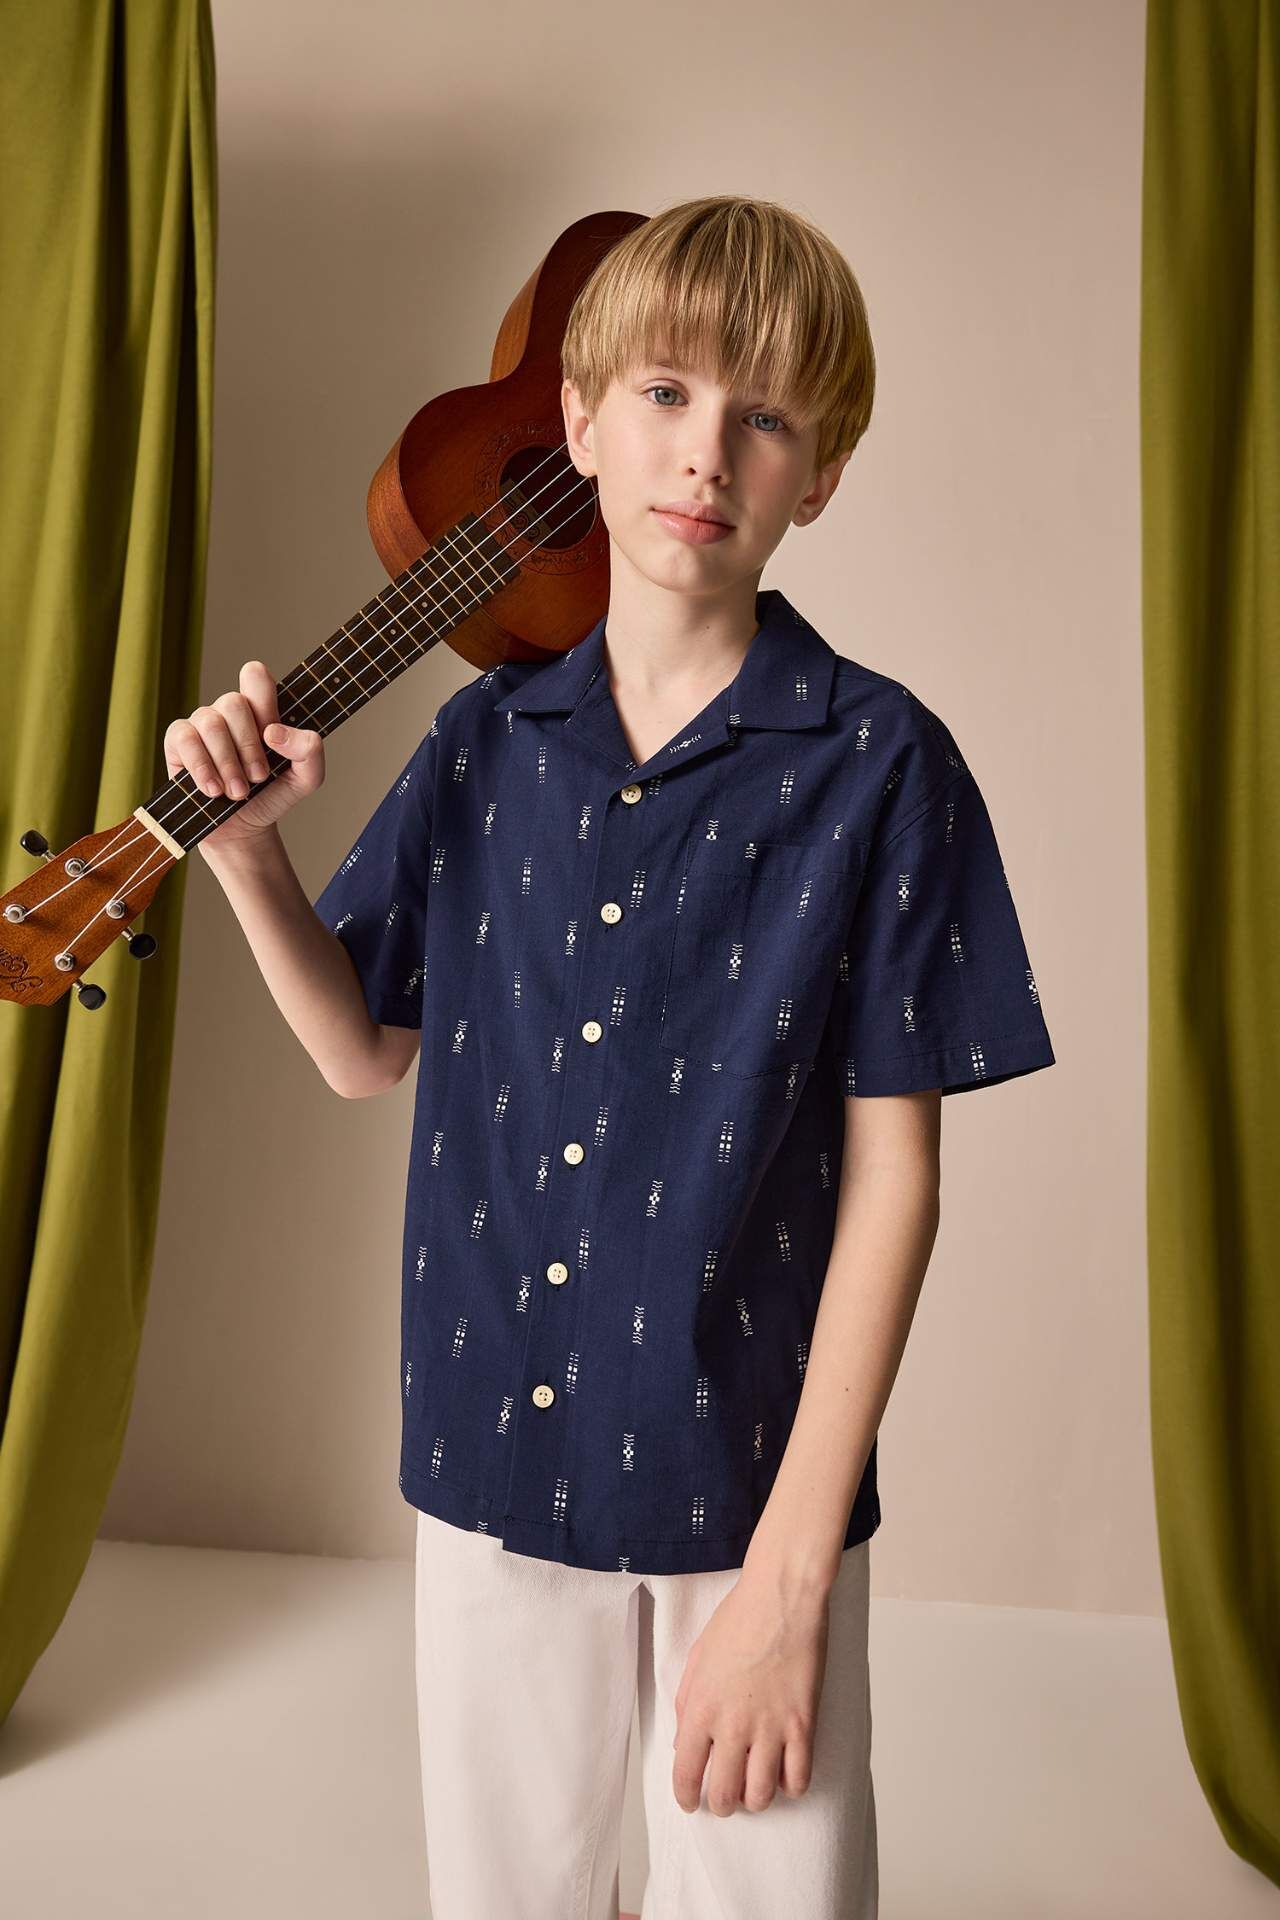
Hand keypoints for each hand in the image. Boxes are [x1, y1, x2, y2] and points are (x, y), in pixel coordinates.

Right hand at [163, 660, 325, 857]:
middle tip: (258, 778)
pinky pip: (184, 737)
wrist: (244, 830)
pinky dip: (201, 766)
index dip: (263, 698)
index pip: (255, 676)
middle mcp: (230, 712)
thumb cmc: (273, 795)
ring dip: (227, 762)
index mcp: (261, 710)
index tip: (272, 736)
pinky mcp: (178, 742)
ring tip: (238, 792)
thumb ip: (309, 751)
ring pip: (210, 722)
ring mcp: (202, 723)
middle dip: (248, 746)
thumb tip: (274, 732)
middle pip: (234, 702)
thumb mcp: (306, 778)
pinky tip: (213, 790)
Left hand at [670, 1568, 829, 1815]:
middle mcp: (733, 1726)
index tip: (691, 1802)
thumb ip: (685, 1704)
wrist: (781, 1596)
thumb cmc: (738, 1619)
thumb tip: (683, 1743)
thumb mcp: (697, 1658)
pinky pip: (799, 1778)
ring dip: (756, 1799)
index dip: (686, 1796)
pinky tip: (785, 1772)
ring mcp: (771, 1728)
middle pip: (725, 1795)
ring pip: (762, 1796)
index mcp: (701, 1709)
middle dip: (722, 1804)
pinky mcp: (803, 1724)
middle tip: (725, 1798)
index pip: (686, 1774)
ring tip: (755, 1787)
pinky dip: (790, 1786)